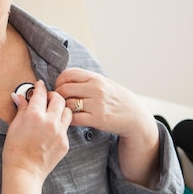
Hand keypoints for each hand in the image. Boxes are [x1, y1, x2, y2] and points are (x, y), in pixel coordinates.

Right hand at [4, 80, 70, 181]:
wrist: (24, 171)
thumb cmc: (15, 149)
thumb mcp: (14, 126)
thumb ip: (21, 109)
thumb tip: (19, 96)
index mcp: (35, 115)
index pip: (41, 93)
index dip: (40, 87)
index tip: (39, 85)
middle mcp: (50, 121)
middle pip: (59, 99)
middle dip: (53, 96)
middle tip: (47, 99)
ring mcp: (60, 133)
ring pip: (67, 112)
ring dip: (61, 109)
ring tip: (53, 113)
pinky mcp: (65, 143)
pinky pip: (66, 128)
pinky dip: (60, 125)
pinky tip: (52, 130)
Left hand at [54, 68, 159, 186]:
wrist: (134, 115)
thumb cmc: (115, 98)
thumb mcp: (103, 82)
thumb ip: (85, 79)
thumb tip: (63, 79)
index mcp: (95, 78)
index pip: (68, 74)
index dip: (59, 81)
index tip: (60, 87)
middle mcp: (96, 89)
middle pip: (64, 89)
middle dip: (58, 95)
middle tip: (59, 101)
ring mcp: (96, 104)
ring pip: (67, 104)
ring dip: (63, 108)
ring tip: (66, 110)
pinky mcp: (97, 119)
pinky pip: (74, 118)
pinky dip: (69, 119)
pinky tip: (72, 119)